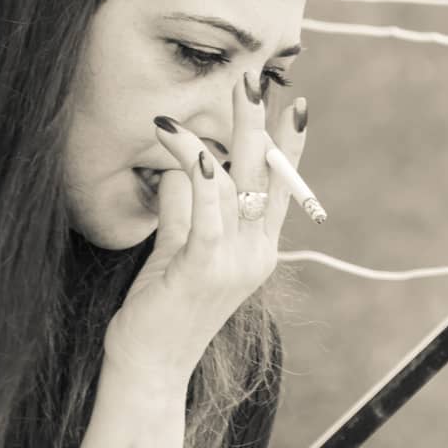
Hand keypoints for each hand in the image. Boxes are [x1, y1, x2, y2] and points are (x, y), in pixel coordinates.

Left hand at [102, 76, 306, 389]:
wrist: (149, 368)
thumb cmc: (159, 312)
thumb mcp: (176, 253)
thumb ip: (184, 212)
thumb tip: (183, 167)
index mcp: (256, 253)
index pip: (280, 190)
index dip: (290, 146)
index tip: (297, 103)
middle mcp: (254, 256)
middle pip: (265, 177)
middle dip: (262, 124)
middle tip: (256, 79)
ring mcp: (232, 263)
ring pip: (237, 184)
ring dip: (226, 134)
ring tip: (217, 97)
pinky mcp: (203, 268)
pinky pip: (207, 211)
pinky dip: (203, 174)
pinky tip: (195, 146)